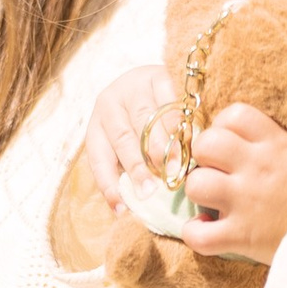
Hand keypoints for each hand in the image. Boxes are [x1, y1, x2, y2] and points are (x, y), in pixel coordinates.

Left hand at [83, 60, 180, 211]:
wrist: (156, 80)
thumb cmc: (143, 126)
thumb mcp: (127, 148)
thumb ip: (129, 174)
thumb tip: (127, 213)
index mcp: (96, 127)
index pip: (98, 159)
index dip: (109, 186)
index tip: (123, 210)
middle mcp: (109, 104)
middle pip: (123, 139)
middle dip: (138, 168)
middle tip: (153, 191)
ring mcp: (132, 86)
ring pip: (147, 121)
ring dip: (162, 148)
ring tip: (174, 170)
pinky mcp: (157, 74)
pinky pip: (169, 103)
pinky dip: (179, 124)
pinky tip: (190, 141)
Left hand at [180, 103, 286, 262]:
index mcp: (276, 143)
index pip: (232, 115)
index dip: (224, 125)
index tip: (232, 140)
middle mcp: (255, 168)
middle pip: (204, 144)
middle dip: (205, 155)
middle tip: (218, 169)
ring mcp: (245, 203)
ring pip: (195, 185)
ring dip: (199, 192)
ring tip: (213, 199)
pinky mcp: (240, 237)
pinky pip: (197, 234)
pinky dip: (195, 234)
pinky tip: (206, 230)